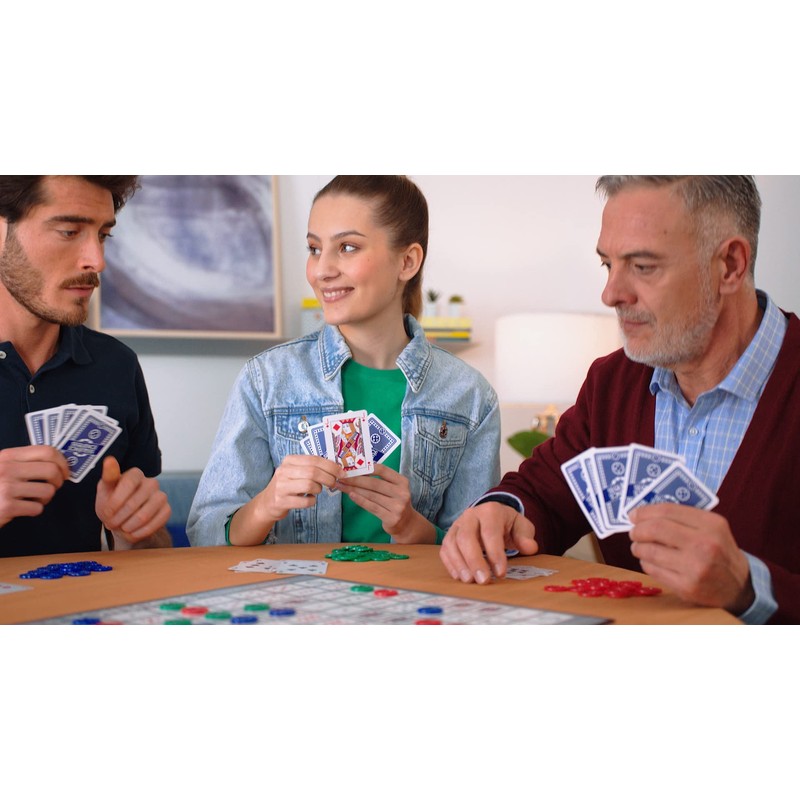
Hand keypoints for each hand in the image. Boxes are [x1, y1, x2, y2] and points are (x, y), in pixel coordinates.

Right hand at [0, 446, 69, 526]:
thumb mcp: (2, 467)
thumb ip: (23, 462)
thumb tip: (58, 463)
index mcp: (8, 456)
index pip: (47, 451)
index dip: (63, 461)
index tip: (66, 471)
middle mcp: (7, 469)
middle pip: (52, 470)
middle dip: (58, 481)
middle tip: (53, 486)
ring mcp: (6, 488)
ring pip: (48, 491)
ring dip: (45, 498)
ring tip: (33, 498)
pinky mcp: (7, 507)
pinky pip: (37, 508)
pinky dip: (34, 510)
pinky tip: (23, 508)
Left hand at [95, 457, 170, 544]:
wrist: (125, 520)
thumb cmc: (113, 503)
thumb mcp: (105, 490)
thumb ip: (108, 476)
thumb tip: (110, 459)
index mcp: (135, 474)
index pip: (128, 483)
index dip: (115, 502)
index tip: (107, 512)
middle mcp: (151, 482)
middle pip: (133, 504)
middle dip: (118, 518)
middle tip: (111, 523)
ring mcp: (161, 496)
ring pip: (143, 516)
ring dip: (127, 527)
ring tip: (122, 527)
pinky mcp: (167, 510)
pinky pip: (153, 524)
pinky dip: (139, 532)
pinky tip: (133, 531)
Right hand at [256, 454, 342, 521]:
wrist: (268, 502)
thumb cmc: (288, 485)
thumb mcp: (296, 471)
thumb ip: (312, 467)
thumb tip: (336, 468)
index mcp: (289, 460)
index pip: (314, 459)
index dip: (331, 466)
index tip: (341, 473)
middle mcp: (283, 471)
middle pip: (313, 472)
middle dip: (328, 478)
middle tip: (333, 483)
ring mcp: (281, 486)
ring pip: (309, 485)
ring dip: (318, 489)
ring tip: (317, 491)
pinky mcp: (281, 501)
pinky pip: (304, 501)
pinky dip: (311, 501)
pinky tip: (310, 500)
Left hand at [338, 463, 434, 543]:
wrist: (407, 524)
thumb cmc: (396, 502)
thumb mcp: (394, 489)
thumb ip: (382, 481)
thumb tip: (357, 471)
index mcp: (402, 481)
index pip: (382, 470)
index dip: (366, 468)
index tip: (352, 468)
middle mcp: (402, 493)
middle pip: (374, 483)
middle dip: (355, 479)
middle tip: (341, 477)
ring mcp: (397, 506)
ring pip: (371, 495)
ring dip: (353, 489)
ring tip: (342, 486)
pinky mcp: (391, 518)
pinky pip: (372, 507)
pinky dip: (360, 500)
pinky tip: (351, 495)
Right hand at [440, 502, 537, 583]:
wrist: (492, 516)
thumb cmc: (508, 524)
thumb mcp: (521, 527)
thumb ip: (525, 537)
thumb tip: (530, 548)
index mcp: (490, 511)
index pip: (490, 532)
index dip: (495, 553)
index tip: (501, 573)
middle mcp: (470, 515)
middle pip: (466, 537)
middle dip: (474, 560)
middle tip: (483, 580)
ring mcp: (457, 525)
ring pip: (452, 543)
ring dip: (460, 564)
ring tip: (470, 581)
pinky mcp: (449, 536)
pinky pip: (445, 550)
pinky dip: (450, 564)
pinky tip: (460, 577)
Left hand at [628, 504, 753, 613]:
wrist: (739, 587)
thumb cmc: (719, 552)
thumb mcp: (712, 528)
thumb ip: (683, 518)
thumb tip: (643, 514)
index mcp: (711, 524)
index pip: (667, 511)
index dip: (644, 512)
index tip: (633, 515)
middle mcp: (705, 545)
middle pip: (655, 529)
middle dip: (638, 530)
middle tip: (634, 532)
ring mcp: (696, 567)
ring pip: (650, 551)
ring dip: (638, 547)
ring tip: (640, 547)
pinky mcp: (687, 587)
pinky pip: (653, 570)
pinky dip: (646, 563)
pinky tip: (651, 561)